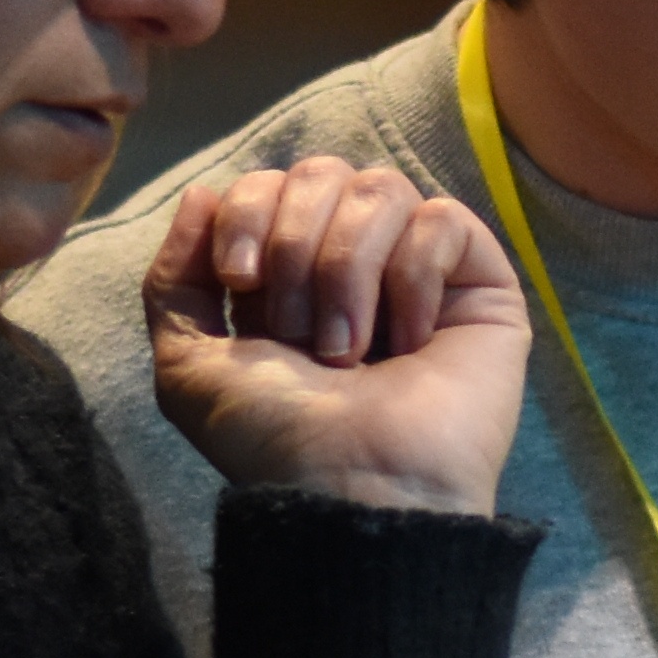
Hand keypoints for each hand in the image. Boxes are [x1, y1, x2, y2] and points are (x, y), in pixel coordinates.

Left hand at [147, 157, 529, 515]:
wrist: (352, 486)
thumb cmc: (274, 440)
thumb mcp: (189, 365)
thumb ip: (175, 278)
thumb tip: (201, 192)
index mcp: (288, 276)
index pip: (270, 182)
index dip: (248, 214)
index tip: (241, 283)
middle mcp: (354, 263)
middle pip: (323, 171)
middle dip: (294, 245)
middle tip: (299, 333)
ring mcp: (421, 270)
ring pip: (382, 188)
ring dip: (347, 269)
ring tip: (349, 350)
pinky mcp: (482, 284)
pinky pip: (442, 220)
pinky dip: (413, 278)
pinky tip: (409, 343)